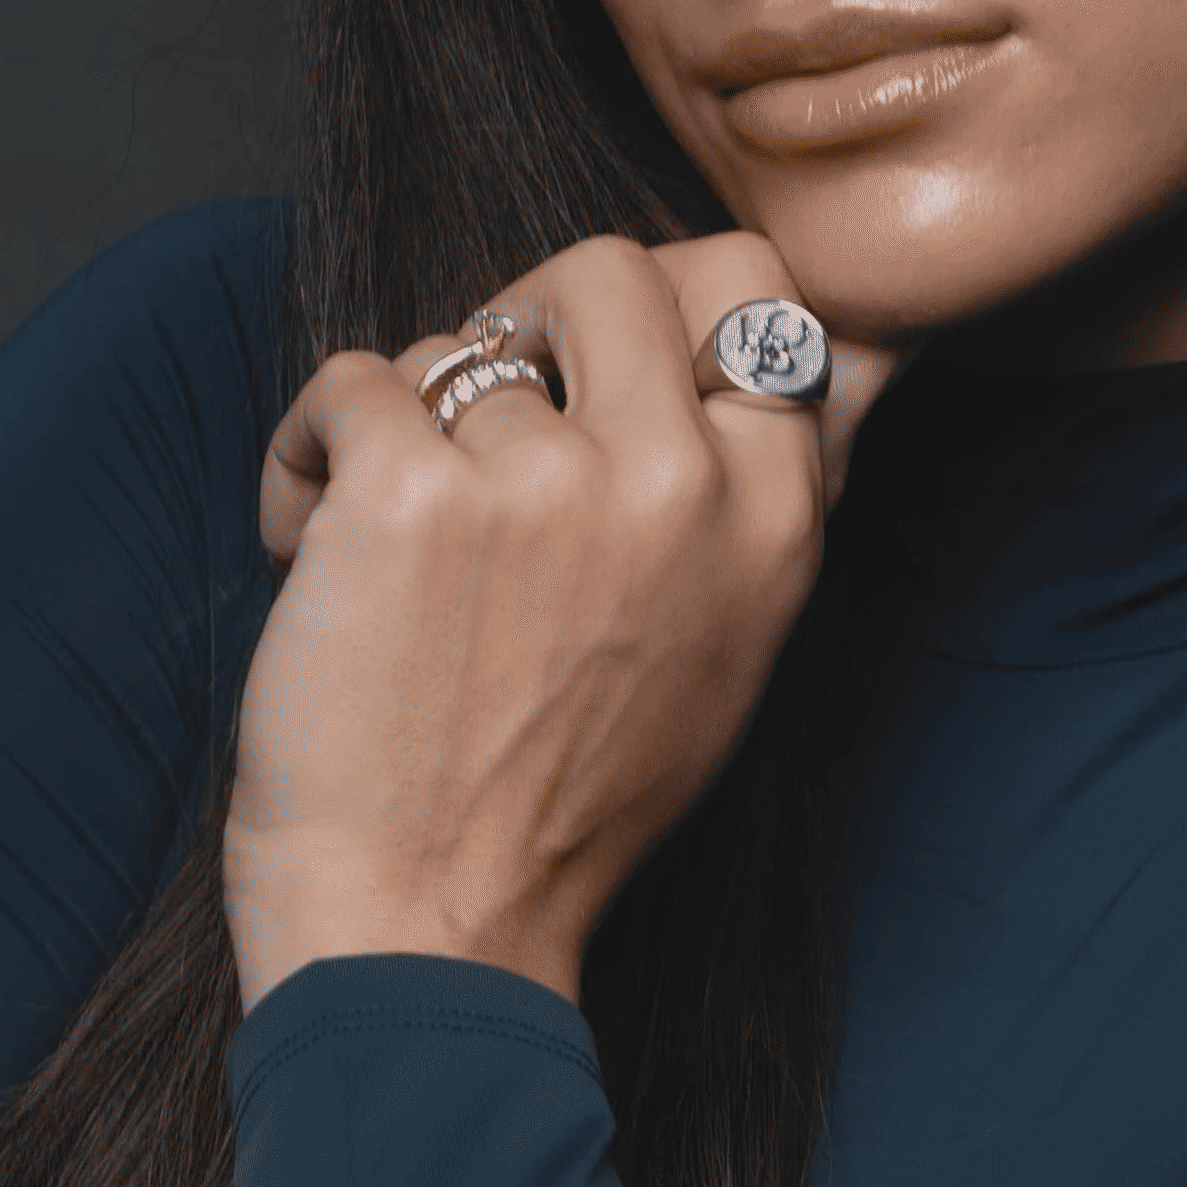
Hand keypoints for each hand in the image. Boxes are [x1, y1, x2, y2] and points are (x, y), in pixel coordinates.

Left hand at [228, 230, 902, 1012]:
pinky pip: (348, 382)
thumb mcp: (732, 645)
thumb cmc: (564, 799)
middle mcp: (677, 482)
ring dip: (402, 434)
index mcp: (772, 516)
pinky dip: (306, 460)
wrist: (426, 921)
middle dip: (524, 326)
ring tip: (387, 558)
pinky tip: (314, 553)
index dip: (653, 320)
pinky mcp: (408, 491)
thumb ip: (781, 489)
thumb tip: (879, 342)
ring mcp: (544, 480)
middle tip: (474, 435)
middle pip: (607, 266)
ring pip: (456, 346)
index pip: (755, 289)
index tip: (590, 394)